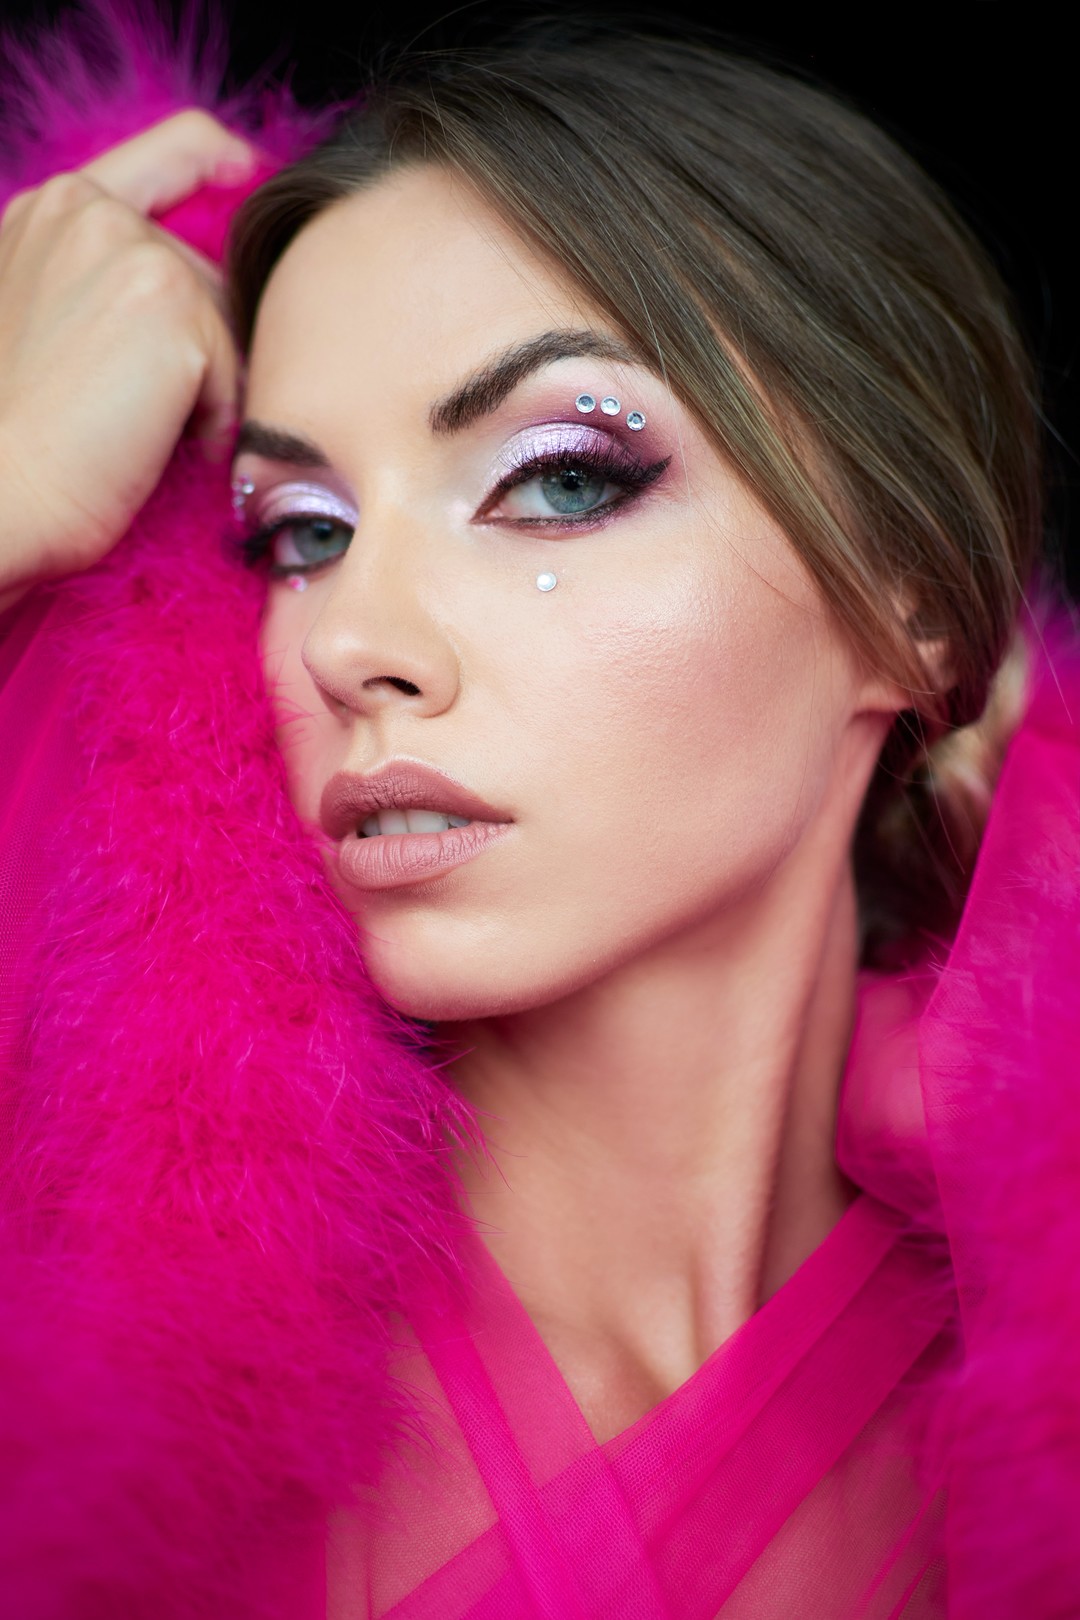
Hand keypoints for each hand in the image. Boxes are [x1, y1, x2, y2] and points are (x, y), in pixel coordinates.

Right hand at [0, 109, 257, 611]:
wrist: (0, 494)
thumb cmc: (23, 437)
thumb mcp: (48, 320)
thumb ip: (109, 276)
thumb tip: (212, 290)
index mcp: (55, 208)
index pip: (174, 150)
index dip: (225, 161)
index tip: (252, 175)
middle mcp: (90, 209)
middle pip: (213, 270)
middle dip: (205, 342)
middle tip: (134, 407)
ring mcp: (133, 249)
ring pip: (227, 325)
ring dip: (205, 386)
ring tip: (129, 424)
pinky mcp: (173, 305)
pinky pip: (237, 372)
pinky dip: (210, 421)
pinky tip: (146, 439)